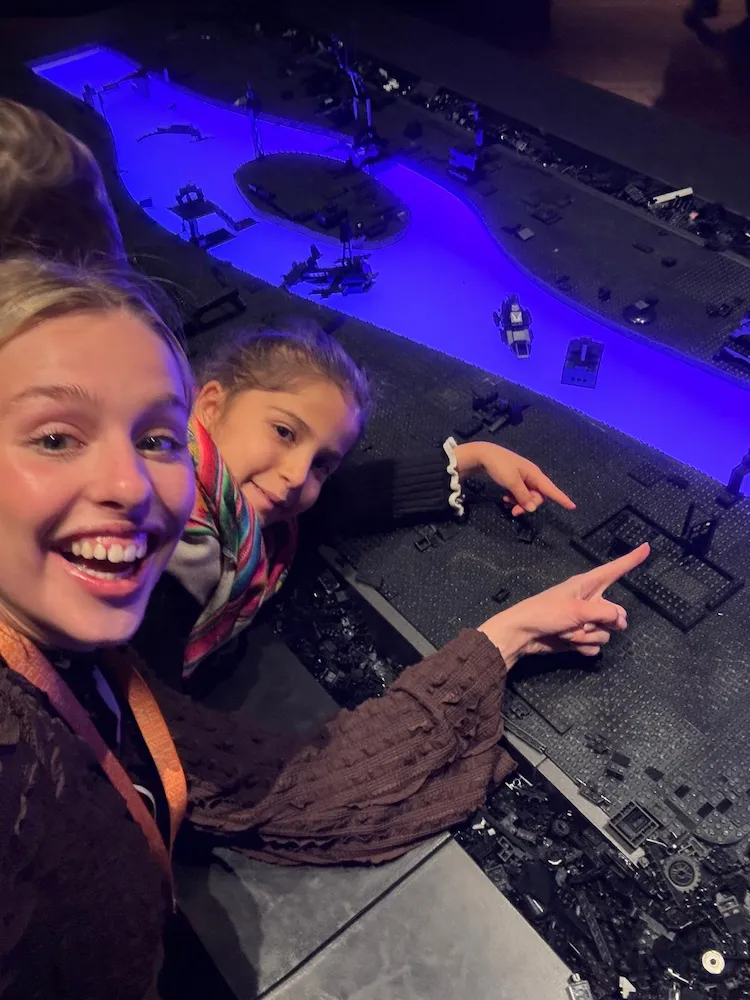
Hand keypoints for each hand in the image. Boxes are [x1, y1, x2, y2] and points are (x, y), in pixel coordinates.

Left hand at [455, 441, 575, 515]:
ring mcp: (523, 477)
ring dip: (520, 502)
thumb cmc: (499, 466)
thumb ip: (523, 495)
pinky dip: (514, 498)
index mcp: (534, 474)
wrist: (483, 455)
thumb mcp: (511, 482)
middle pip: (538, 495)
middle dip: (529, 505)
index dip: (561, 498)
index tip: (572, 506)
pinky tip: (505, 499)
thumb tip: (533, 508)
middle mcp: (531, 475)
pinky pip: (520, 493)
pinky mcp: (515, 479)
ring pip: (528, 496)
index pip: (551, 489)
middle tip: (515, 512)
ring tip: (507, 504)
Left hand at [477, 543, 649, 668]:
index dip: (631, 560)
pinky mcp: (579, 638)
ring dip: (589, 636)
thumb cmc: (545, 613)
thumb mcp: (577, 610)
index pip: (614, 570)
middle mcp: (589, 602)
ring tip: (568, 632)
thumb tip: (621, 620)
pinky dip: (584, 647)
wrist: (523, 634)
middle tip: (586, 623)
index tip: (647, 547)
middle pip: (616, 613)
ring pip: (606, 632)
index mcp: (587, 585)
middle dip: (606, 622)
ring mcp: (585, 621)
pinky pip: (595, 646)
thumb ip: (603, 613)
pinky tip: (569, 643)